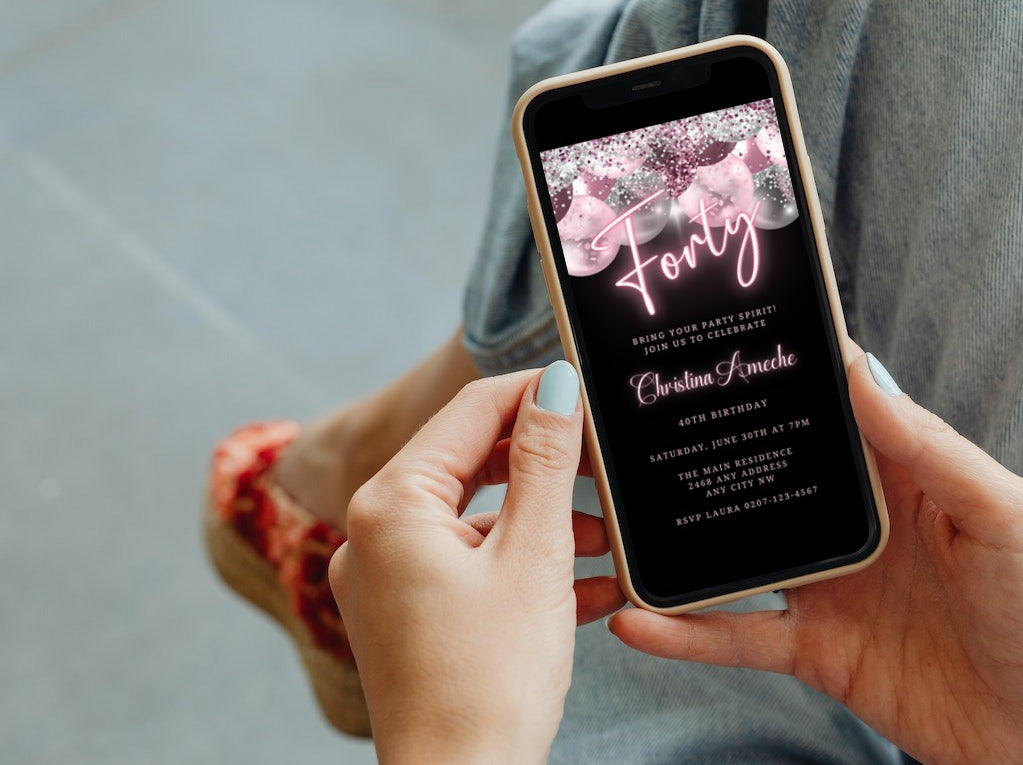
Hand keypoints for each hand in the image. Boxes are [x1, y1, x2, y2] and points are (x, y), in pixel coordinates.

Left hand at [329, 363, 625, 762]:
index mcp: (391, 506)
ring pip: (478, 519)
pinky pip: (471, 567)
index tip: (586, 384)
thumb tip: (557, 384)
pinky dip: (524, 566)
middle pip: (471, 463)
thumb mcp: (533, 554)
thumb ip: (547, 461)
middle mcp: (375, 535)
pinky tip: (584, 586)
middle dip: (545, 465)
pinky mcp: (409, 617)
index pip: (470, 412)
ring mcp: (388, 579)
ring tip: (604, 540)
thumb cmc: (489, 680)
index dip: (533, 391)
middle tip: (604, 464)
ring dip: (544, 522)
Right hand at [609, 346, 1022, 761]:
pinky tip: (639, 620)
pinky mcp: (817, 651)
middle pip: (766, 476)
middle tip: (633, 425)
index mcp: (902, 476)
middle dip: (706, 450)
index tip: (722, 342)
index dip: (782, 375)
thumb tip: (861, 373)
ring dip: (677, 542)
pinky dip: (686, 632)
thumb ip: (929, 445)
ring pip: (735, 553)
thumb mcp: (1002, 513)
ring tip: (611, 522)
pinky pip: (738, 635)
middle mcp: (855, 525)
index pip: (831, 411)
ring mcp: (830, 588)